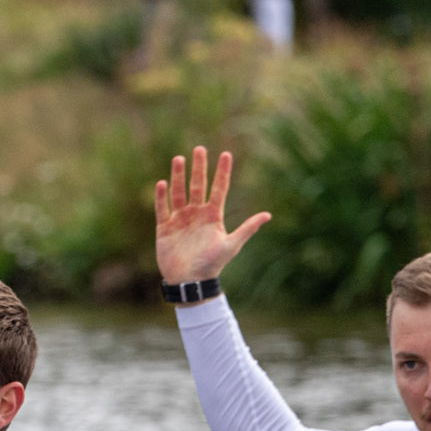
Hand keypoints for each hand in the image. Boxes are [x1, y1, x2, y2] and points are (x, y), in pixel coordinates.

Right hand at [155, 146, 270, 288]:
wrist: (189, 282)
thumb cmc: (212, 265)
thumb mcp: (231, 245)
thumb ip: (247, 229)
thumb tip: (268, 215)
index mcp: (213, 216)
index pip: (219, 189)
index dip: (222, 172)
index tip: (226, 154)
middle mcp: (197, 214)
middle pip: (197, 185)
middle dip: (198, 168)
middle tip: (199, 149)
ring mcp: (180, 220)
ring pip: (179, 193)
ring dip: (179, 176)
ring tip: (179, 159)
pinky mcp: (165, 228)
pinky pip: (162, 209)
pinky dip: (162, 197)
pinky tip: (163, 183)